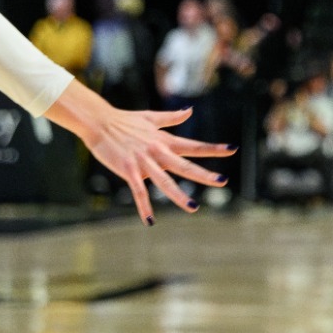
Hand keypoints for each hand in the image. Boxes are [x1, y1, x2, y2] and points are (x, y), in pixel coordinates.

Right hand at [46, 83, 231, 225]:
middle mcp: (158, 151)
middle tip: (223, 181)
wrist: (99, 121)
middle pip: (185, 165)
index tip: (233, 149)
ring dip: (179, 195)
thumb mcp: (151, 117)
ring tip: (193, 207)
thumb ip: (172, 117)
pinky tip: (150, 221)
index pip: (194, 146)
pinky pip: (139, 191)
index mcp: (165, 140)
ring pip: (165, 181)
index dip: (214, 148)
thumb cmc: (125, 120)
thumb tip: (190, 110)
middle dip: (204, 174)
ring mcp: (144, 161)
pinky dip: (144, 207)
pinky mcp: (128, 169)